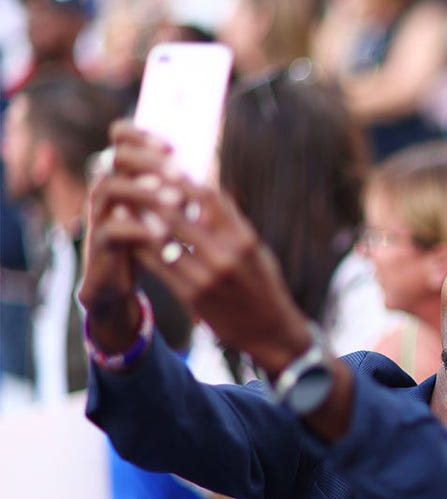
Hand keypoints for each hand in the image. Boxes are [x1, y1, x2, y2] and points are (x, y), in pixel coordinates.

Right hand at [77, 126, 178, 353]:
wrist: (116, 282)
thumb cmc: (147, 241)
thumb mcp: (162, 212)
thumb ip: (177, 189)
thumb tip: (210, 166)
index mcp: (123, 174)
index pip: (122, 138)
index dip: (142, 136)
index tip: (173, 147)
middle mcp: (107, 187)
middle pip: (117, 157)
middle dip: (149, 161)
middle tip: (180, 174)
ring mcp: (99, 214)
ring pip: (111, 187)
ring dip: (144, 191)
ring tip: (176, 201)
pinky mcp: (99, 242)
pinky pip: (113, 229)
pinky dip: (138, 228)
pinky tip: (163, 234)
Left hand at [90, 123, 311, 375]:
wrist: (273, 332)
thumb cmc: (264, 287)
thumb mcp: (257, 251)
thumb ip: (232, 225)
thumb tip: (205, 192)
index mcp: (244, 238)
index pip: (208, 196)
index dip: (180, 177)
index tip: (160, 166)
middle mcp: (227, 254)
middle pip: (178, 213)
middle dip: (151, 193)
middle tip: (131, 178)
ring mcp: (209, 276)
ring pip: (163, 238)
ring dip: (138, 219)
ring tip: (122, 203)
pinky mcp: (195, 297)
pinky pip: (160, 266)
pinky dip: (141, 249)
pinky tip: (128, 237)